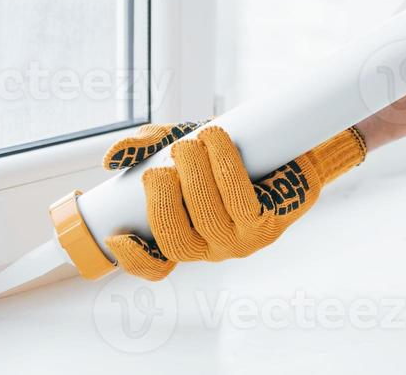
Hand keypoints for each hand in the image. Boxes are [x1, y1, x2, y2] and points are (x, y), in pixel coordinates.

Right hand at [100, 122, 366, 280]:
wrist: (291, 151)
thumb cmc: (233, 155)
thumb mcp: (185, 148)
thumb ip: (150, 147)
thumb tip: (115, 157)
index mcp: (189, 237)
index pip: (157, 266)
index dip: (135, 259)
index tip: (119, 235)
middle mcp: (212, 248)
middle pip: (177, 239)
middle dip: (164, 197)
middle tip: (170, 159)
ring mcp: (240, 241)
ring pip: (208, 217)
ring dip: (197, 173)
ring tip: (196, 140)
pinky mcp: (266, 224)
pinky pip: (240, 200)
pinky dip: (224, 165)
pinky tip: (217, 140)